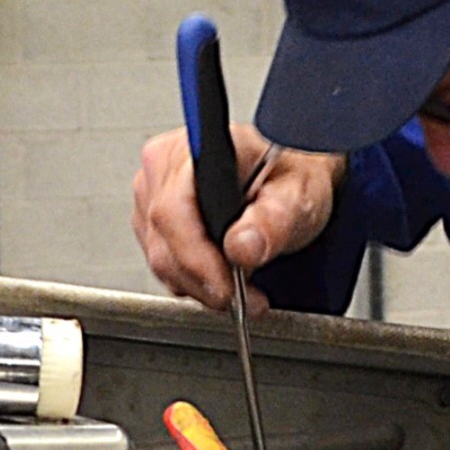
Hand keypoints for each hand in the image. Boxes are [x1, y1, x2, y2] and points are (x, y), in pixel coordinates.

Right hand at [132, 125, 339, 310]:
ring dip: (200, 285)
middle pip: (164, 243)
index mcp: (195, 151)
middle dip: (205, 281)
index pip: (173, 212)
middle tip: (247, 297)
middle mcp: (163, 166)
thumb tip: (241, 248)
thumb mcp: (299, 194)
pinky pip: (163, 261)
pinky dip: (192, 279)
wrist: (290, 176)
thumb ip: (273, 220)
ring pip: (161, 259)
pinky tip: (222, 276)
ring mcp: (152, 192)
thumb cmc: (291, 175)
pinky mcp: (151, 218)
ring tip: (242, 290)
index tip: (227, 288)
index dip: (197, 259)